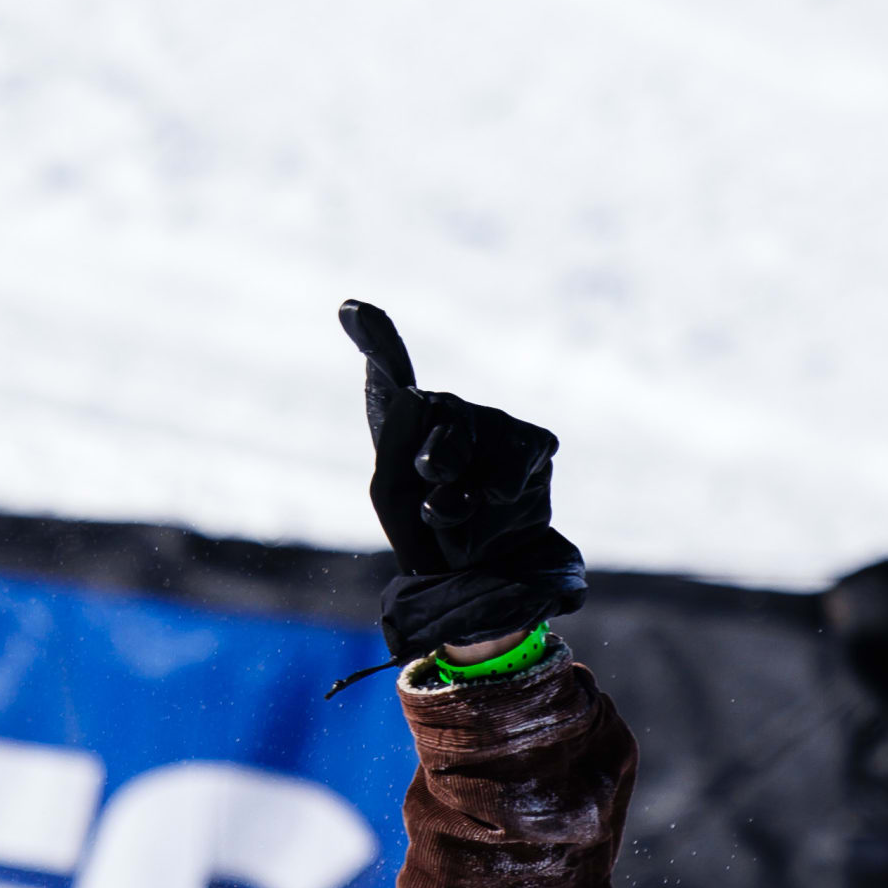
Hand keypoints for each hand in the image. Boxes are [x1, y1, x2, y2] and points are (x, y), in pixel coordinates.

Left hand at [338, 300, 589, 664]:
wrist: (476, 577)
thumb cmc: (425, 531)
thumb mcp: (392, 490)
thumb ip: (393, 437)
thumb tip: (414, 392)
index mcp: (410, 415)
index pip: (391, 365)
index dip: (375, 336)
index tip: (350, 310)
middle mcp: (454, 410)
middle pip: (444, 417)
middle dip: (438, 460)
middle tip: (435, 483)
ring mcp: (498, 423)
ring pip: (478, 451)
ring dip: (463, 503)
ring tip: (454, 518)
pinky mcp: (536, 445)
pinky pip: (513, 474)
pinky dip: (496, 508)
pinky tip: (493, 511)